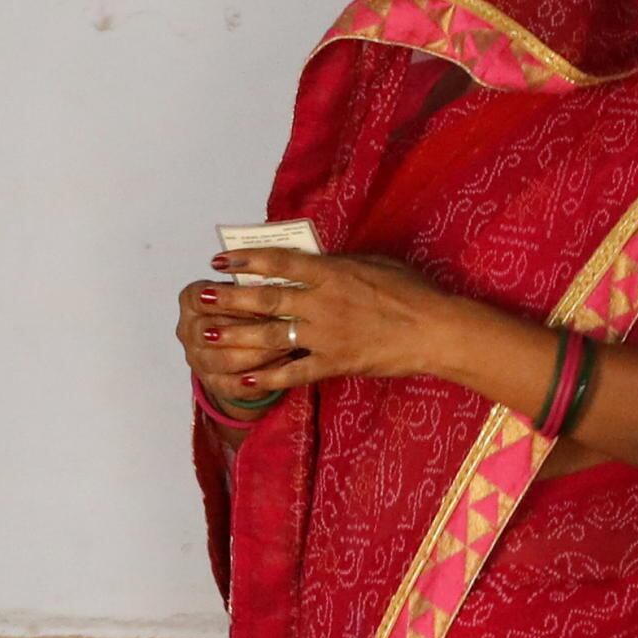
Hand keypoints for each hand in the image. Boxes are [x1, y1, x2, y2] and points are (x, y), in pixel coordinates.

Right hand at [179, 265, 294, 398]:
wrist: (240, 348)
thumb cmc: (247, 310)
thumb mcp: (248, 292)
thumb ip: (253, 287)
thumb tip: (276, 280)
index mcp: (192, 301)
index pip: (203, 297)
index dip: (232, 299)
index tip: (263, 298)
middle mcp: (188, 330)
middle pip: (214, 331)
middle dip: (250, 328)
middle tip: (283, 325)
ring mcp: (198, 360)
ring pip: (225, 359)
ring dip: (258, 353)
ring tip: (287, 346)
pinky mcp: (214, 384)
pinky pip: (235, 384)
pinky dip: (259, 378)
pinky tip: (281, 370)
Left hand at [200, 243, 474, 393]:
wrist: (435, 330)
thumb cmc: (411, 291)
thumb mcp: (373, 263)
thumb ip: (339, 263)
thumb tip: (312, 259)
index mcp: (331, 273)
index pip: (280, 263)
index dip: (247, 260)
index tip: (221, 259)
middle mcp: (322, 303)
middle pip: (266, 299)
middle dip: (230, 298)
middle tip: (202, 297)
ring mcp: (327, 335)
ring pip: (272, 336)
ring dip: (236, 336)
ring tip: (208, 336)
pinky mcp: (336, 362)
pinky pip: (296, 372)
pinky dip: (270, 377)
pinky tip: (246, 378)